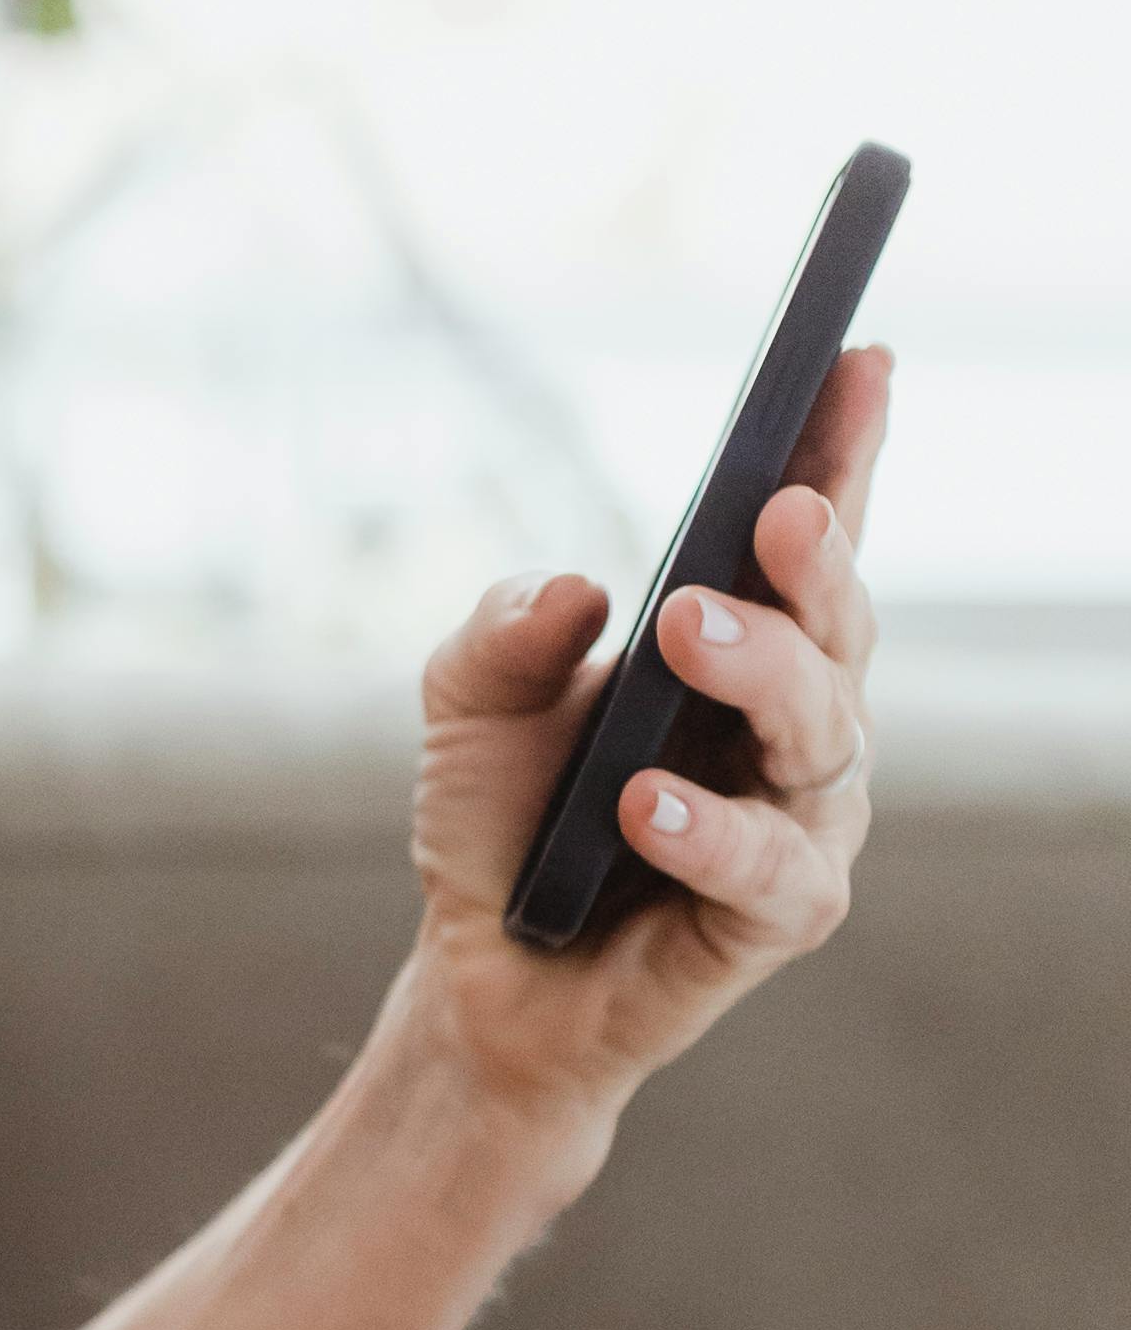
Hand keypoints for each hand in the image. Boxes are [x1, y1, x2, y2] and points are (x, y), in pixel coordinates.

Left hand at [397, 342, 890, 1160]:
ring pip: (822, 732)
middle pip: (837, 623)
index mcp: (746, 641)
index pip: (809, 533)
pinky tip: (648, 804)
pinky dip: (711, 832)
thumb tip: (571, 587)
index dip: (843, 446)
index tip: (858, 356)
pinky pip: (769, 868)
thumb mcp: (470, 700)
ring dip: (761, 672)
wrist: (481, 973)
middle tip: (770, 509)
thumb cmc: (507, 817)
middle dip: (814, 559)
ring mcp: (803, 817)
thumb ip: (501, 629)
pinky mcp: (780, 915)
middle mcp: (797, 720)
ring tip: (686, 633)